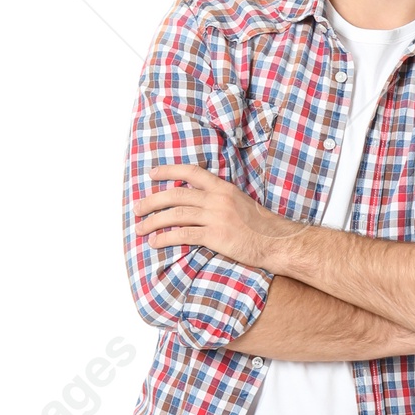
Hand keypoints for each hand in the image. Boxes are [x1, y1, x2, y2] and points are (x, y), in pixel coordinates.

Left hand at [135, 164, 289, 268]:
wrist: (278, 242)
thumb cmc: (261, 227)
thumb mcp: (241, 203)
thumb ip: (220, 200)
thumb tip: (198, 203)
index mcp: (223, 188)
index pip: (191, 172)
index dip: (168, 171)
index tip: (152, 174)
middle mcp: (217, 199)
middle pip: (175, 195)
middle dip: (152, 201)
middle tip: (137, 209)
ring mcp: (216, 217)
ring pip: (175, 215)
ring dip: (153, 222)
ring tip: (140, 228)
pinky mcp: (216, 236)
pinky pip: (183, 235)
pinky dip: (165, 238)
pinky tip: (155, 242)